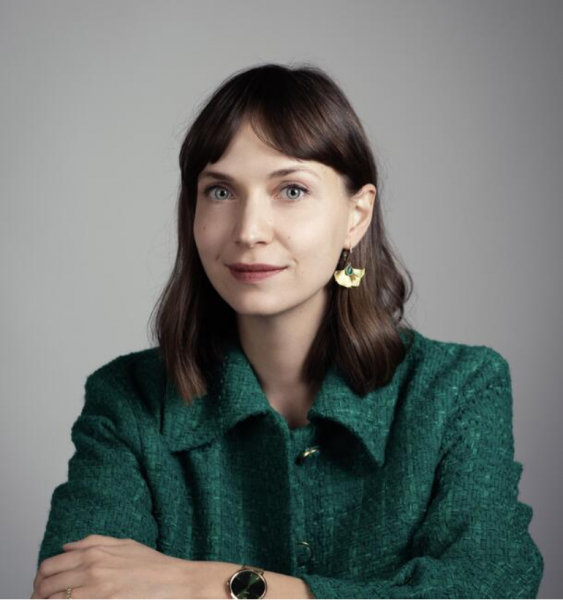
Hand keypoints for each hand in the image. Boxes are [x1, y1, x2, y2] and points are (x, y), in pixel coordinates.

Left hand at [31, 534, 203, 598]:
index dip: (39, 578)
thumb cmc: (153, 565)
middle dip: (38, 595)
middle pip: (46, 585)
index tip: (39, 587)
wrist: (175, 582)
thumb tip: (66, 546)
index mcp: (94, 552)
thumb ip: (93, 542)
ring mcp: (97, 590)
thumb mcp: (124, 544)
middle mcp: (91, 569)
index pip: (49, 565)